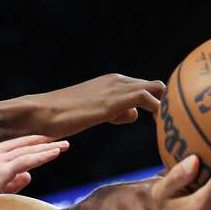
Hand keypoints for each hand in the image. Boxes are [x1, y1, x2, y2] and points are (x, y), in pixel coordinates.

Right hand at [0, 136, 69, 194]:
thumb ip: (14, 180)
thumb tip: (29, 175)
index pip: (20, 143)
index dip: (37, 140)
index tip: (54, 138)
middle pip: (26, 143)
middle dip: (46, 140)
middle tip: (64, 138)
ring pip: (29, 150)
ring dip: (48, 147)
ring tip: (65, 145)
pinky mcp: (1, 170)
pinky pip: (26, 160)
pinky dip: (42, 156)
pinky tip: (55, 153)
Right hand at [19, 74, 165, 137]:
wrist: (41, 112)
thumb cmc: (61, 117)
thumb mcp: (94, 112)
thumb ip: (115, 111)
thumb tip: (132, 114)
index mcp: (112, 81)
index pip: (146, 87)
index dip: (156, 103)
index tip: (161, 122)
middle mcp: (117, 80)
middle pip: (156, 85)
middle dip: (166, 103)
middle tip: (169, 127)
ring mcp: (116, 88)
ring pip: (157, 89)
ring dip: (166, 108)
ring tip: (167, 129)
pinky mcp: (115, 100)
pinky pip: (150, 100)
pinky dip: (159, 113)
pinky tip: (159, 128)